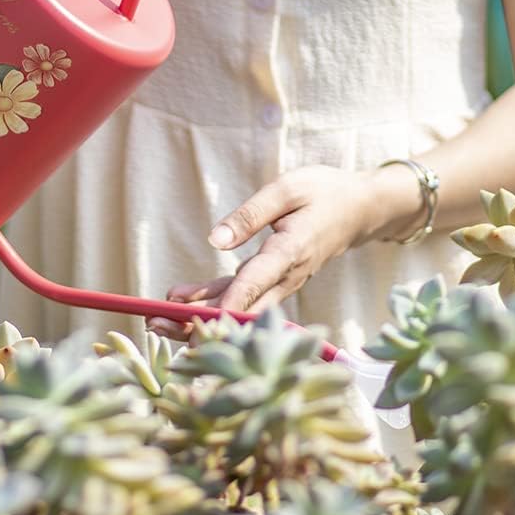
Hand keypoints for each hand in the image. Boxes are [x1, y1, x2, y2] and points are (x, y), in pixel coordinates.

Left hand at [147, 166, 382, 339]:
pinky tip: (179, 300)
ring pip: (238, 309)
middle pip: (241, 309)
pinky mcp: (274, 280)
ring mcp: (281, 283)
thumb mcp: (288, 189)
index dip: (228, 304)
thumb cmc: (323, 192)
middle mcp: (287, 276)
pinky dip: (210, 301)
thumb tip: (214, 240)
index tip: (200, 322)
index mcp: (291, 251)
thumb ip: (251, 213)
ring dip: (198, 317)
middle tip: (157, 326)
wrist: (358, 209)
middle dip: (200, 321)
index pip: (255, 283)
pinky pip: (241, 296)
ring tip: (155, 321)